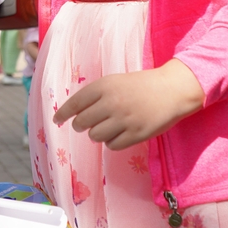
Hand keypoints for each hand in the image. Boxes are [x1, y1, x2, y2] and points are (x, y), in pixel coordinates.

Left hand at [52, 59, 205, 150]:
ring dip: (97, 134)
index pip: (75, 103)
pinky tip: (119, 134)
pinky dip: (112, 142)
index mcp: (104, 87)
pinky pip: (112, 145)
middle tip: (84, 125)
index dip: (63, 113)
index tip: (56, 120)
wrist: (172, 90)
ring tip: (108, 127)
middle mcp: (111, 103)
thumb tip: (75, 113)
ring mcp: (124, 120)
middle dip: (81, 126)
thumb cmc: (141, 85)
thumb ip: (96, 95)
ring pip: (95, 136)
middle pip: (82, 123)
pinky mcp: (136, 134)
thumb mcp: (115, 82)